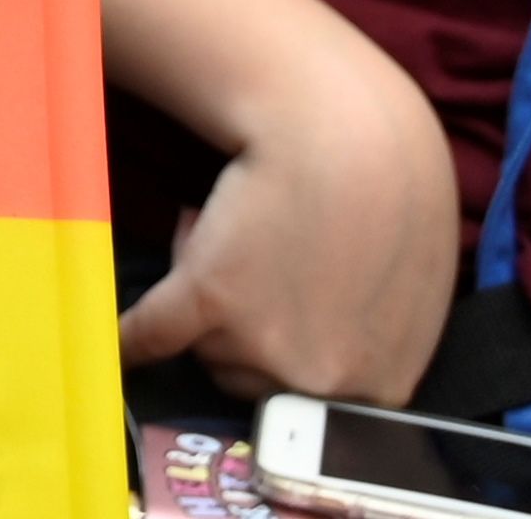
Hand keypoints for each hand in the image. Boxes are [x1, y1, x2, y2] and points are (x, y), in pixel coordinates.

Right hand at [108, 23, 460, 402]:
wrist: (347, 130)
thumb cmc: (395, 192)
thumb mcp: (411, 290)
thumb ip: (377, 337)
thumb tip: (342, 346)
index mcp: (381, 384)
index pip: (314, 401)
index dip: (291, 347)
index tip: (281, 321)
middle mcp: (320, 380)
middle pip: (255, 379)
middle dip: (245, 326)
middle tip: (256, 258)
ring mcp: (261, 344)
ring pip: (208, 346)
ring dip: (206, 299)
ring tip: (227, 228)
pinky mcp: (209, 298)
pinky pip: (155, 333)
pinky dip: (132, 340)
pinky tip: (119, 347)